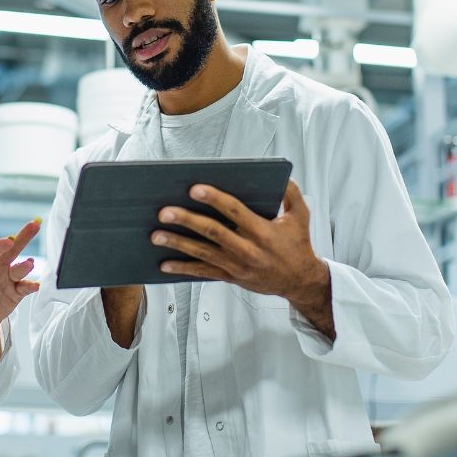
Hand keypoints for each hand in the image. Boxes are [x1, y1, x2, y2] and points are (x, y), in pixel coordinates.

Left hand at [0, 219, 41, 331]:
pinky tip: (35, 285)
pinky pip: (24, 288)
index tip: (8, 241)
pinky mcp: (15, 292)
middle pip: (12, 249)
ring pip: (19, 269)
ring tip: (30, 263)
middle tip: (34, 225)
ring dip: (25, 266)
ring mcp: (8, 278)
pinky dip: (31, 286)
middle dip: (23, 237)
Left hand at [152, 180, 331, 331]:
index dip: (214, 199)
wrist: (300, 282)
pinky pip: (203, 272)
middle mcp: (248, 249)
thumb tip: (280, 175)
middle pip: (212, 232)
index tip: (194, 188)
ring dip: (177, 244)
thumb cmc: (298, 245)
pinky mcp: (231, 277)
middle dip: (186, 220)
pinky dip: (183, 268)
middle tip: (164, 212)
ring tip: (155, 235)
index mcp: (263, 231)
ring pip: (203, 253)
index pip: (235, 211)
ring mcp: (237, 265)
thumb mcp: (301, 216)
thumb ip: (291, 193)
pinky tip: (164, 264)